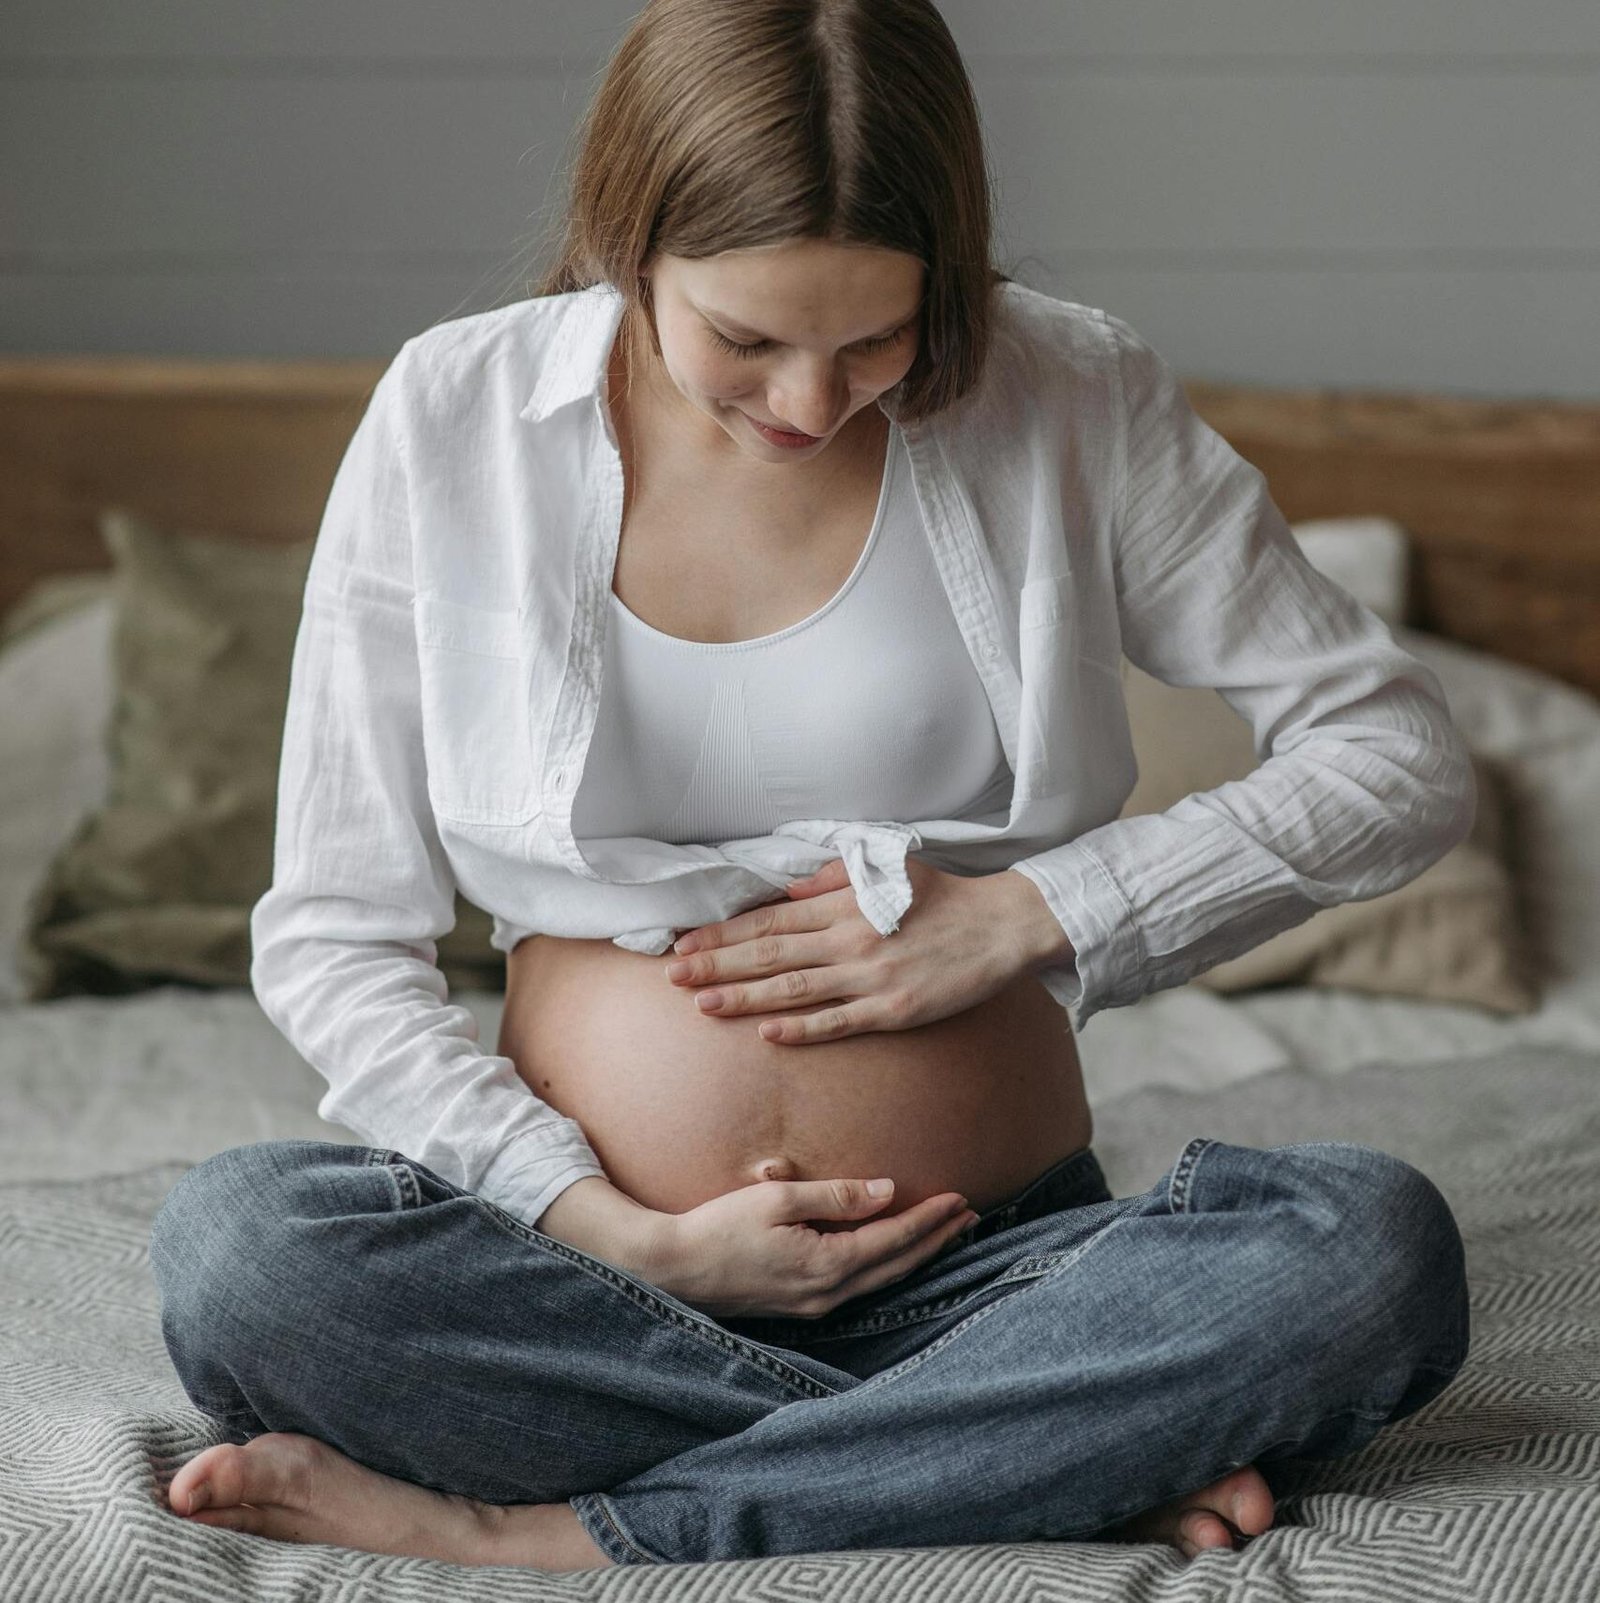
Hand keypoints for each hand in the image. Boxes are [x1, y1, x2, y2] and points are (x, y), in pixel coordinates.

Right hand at [640, 1176, 979, 1318]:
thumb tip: (886, 1191)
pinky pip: (859, 1286)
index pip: (893, 1239)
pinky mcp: (800, 1306)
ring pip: (881, 1280)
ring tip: (945, 1233)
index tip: (960, 1198)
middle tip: (970, 1215)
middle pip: (897, 1266)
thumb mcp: (777, 1199)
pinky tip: (894, 1254)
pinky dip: (886, 1266)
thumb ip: (834, 1195)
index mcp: (826, 1266)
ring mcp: (814, 1306)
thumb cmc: (718, 1228)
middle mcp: (828, 1295)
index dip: (930, 1219)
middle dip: (936, 1240)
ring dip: (916, 1255)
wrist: (672, 1271)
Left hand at [663, 857, 1034, 1044]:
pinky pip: (839, 1021)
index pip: (768, 919)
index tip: (684, 941)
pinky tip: (767, 1034)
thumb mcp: (885, 870)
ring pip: (794, 989)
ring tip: (702, 1004)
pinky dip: (801, 1029)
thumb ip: (831, 878)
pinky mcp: (894, 1010)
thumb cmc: (943, 896)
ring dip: (744, 997)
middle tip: (672, 975)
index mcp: (844, 903)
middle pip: (769, 953)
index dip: (722, 933)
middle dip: (716, 964)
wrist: (1001, 926)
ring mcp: (871, 977)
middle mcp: (849, 939)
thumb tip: (785, 888)